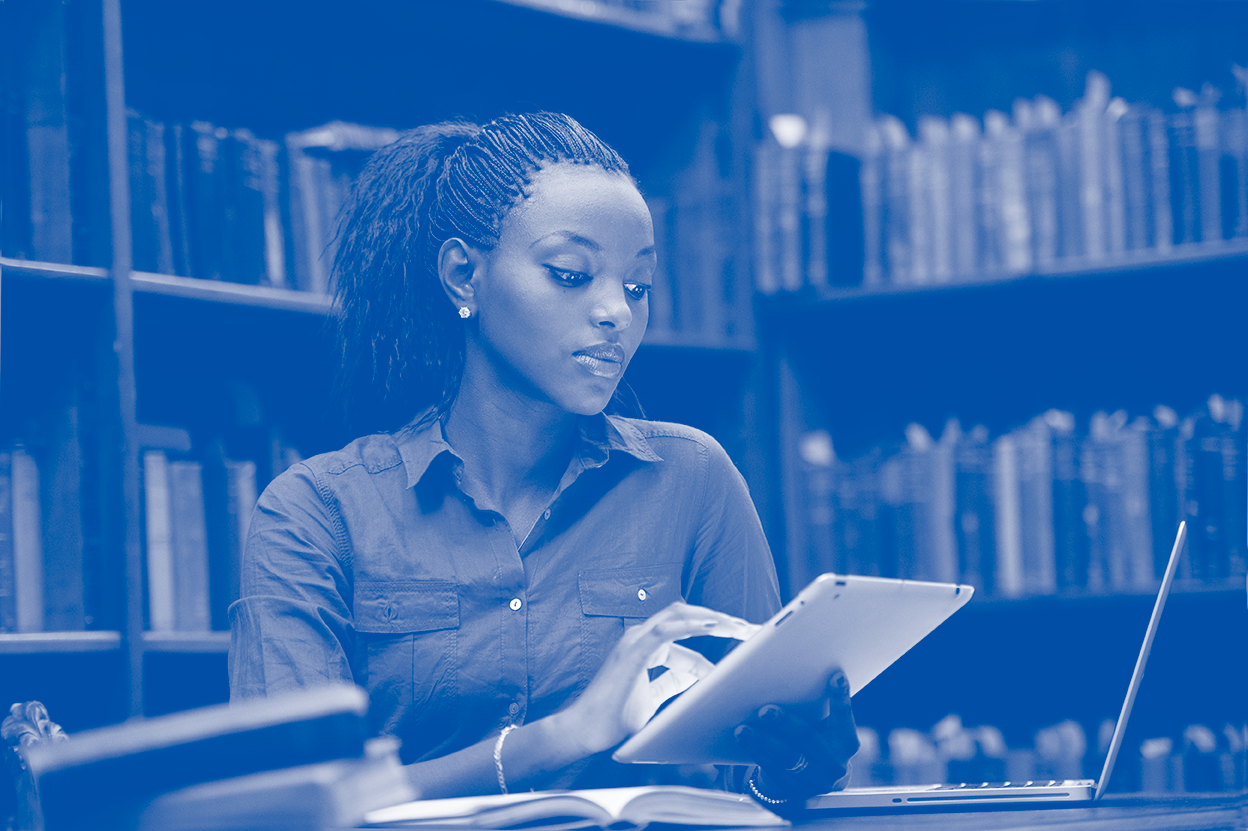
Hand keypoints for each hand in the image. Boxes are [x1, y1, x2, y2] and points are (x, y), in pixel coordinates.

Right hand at [558, 602, 759, 756]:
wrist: (586, 730)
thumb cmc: (615, 716)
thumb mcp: (653, 698)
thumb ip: (671, 683)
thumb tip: (697, 676)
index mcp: (646, 645)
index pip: (687, 632)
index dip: (715, 636)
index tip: (743, 641)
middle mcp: (640, 637)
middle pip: (685, 615)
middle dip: (719, 618)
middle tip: (749, 628)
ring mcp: (635, 641)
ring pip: (678, 615)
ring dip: (711, 618)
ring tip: (739, 625)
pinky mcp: (633, 652)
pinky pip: (666, 631)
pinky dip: (691, 625)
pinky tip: (713, 625)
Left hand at [733, 670, 859, 806]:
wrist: (814, 779)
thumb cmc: (816, 739)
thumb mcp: (824, 728)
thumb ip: (815, 708)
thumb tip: (788, 675)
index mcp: (846, 743)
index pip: (843, 718)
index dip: (841, 699)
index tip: (836, 676)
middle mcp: (835, 765)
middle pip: (808, 738)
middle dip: (785, 723)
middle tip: (765, 709)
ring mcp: (815, 781)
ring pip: (786, 757)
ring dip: (762, 741)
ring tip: (743, 728)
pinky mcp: (795, 792)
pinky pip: (773, 769)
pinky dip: (757, 752)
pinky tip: (743, 739)